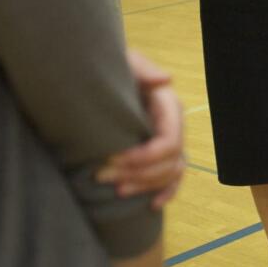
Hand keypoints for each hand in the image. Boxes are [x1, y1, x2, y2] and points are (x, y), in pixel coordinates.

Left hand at [97, 50, 186, 208]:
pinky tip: (152, 204)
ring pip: (171, 173)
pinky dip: (166, 193)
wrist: (94, 78)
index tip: (113, 159)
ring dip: (146, 185)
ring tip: (117, 190)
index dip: (145, 157)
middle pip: (170, 161)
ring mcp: (167, 141)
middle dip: (139, 174)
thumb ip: (142, 68)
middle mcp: (172, 125)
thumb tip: (166, 80)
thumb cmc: (108, 69)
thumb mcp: (124, 62)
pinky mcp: (158, 154)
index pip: (169, 141)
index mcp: (168, 106)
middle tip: (101, 176)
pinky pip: (172, 178)